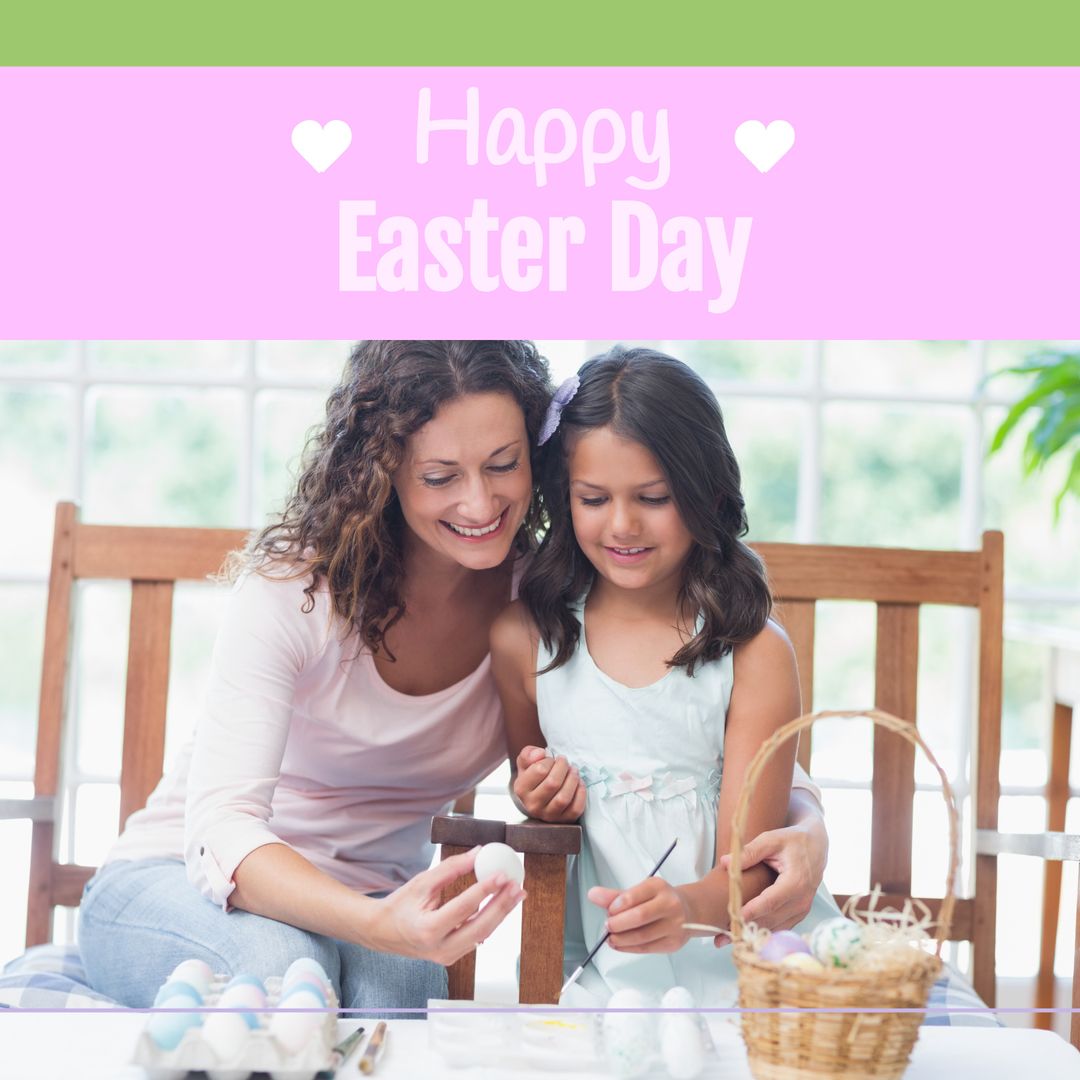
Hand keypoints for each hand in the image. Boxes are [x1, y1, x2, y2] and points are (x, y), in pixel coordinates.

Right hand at [371, 847, 524, 965]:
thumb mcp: (422, 882)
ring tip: (517, 893)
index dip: (484, 890)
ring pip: (482, 935)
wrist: (383, 932)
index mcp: (428, 930)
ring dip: (501, 912)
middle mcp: (439, 949)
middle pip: (479, 927)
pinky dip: (490, 920)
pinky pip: (476, 938)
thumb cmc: (400, 905)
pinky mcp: (452, 957)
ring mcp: (447, 956)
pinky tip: (502, 904)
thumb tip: (479, 853)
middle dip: (502, 905)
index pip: (463, 908)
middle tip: (516, 885)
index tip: (501, 874)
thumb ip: (451, 868)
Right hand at [512, 746, 585, 822]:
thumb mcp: (526, 762)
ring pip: (563, 798)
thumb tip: (540, 754)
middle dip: (563, 767)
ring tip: (573, 770)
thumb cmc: (534, 776)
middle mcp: (532, 805)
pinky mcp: (564, 820)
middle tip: (565, 761)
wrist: (539, 797)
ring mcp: (548, 815)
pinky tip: (579, 783)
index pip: (539, 770)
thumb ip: (529, 754)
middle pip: (553, 783)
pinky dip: (581, 793)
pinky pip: (576, 808)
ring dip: (573, 779)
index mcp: (521, 789)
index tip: (551, 759)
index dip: (549, 760)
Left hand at [587, 878, 690, 953]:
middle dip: (618, 923)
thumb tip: (593, 895)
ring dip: (621, 939)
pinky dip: (629, 948)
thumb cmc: (659, 900)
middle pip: (640, 916)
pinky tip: (619, 944)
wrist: (689, 911)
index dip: (618, 904)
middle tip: (607, 925)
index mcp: (659, 886)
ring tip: (610, 937)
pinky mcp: (673, 943)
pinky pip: (647, 948)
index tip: (608, 909)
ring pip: (643, 936)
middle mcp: (670, 904)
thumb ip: (616, 895)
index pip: (636, 894)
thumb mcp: (640, 891)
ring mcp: (674, 925)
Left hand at [718, 815, 827, 935]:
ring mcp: (802, 910)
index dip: (753, 910)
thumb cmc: (791, 841)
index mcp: (796, 881)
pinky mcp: (799, 915)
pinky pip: (779, 927)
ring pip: (775, 927)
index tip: (735, 917)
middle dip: (746, 927)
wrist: (816, 846)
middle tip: (721, 935)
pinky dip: (761, 932)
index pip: (772, 901)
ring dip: (751, 934)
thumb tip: (725, 862)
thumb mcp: (771, 839)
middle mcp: (802, 900)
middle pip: (771, 919)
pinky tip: (741, 934)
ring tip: (725, 939)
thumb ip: (749, 851)